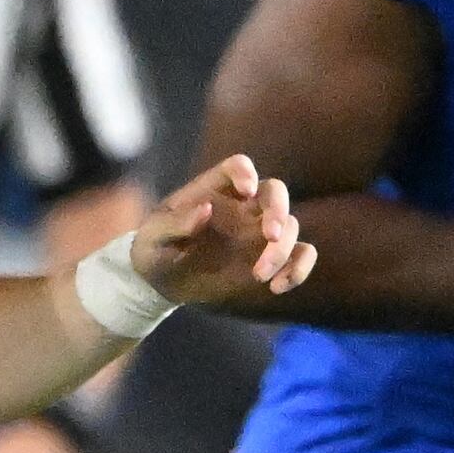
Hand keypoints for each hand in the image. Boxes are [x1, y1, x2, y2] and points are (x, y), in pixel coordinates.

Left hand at [133, 153, 312, 308]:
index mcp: (213, 189)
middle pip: (275, 192)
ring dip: (283, 249)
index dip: (246, 172)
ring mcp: (259, 230)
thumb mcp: (153, 237)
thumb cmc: (153, 249)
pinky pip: (300, 254)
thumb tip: (205, 209)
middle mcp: (242, 205)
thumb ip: (175, 223)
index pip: (237, 166)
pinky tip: (278, 286)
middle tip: (271, 236)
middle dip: (278, 210)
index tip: (246, 190)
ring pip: (290, 226)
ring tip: (259, 275)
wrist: (161, 281)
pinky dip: (299, 267)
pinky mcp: (270, 257)